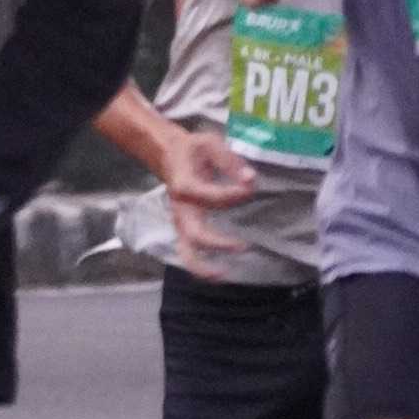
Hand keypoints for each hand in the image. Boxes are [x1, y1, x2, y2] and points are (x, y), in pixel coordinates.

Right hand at [161, 127, 257, 278]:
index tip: (250, 188)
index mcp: (184, 185)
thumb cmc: (192, 149)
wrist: (168, 154)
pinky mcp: (184, 228)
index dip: (232, 195)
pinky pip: (189, 251)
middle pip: (193, 234)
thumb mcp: (210, 143)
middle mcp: (180, 208)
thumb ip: (230, 161)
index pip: (210, 197)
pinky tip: (220, 270)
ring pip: (185, 251)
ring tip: (224, 275)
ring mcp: (180, 221)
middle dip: (217, 243)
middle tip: (243, 246)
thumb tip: (250, 179)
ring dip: (202, 267)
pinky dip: (201, 265)